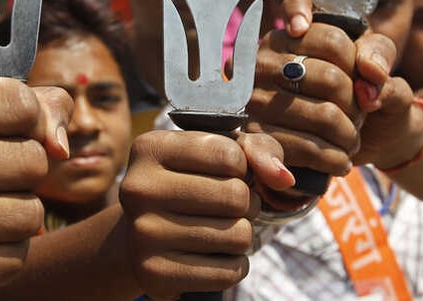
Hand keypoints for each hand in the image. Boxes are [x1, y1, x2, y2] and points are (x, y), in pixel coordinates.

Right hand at [0, 78, 71, 299]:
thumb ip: (39, 106)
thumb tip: (60, 148)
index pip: (22, 104)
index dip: (30, 119)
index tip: (7, 131)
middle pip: (32, 162)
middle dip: (26, 170)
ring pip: (30, 215)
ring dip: (20, 213)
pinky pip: (15, 257)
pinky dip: (6, 250)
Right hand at [119, 130, 291, 299]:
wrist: (142, 234)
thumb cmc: (190, 183)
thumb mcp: (216, 153)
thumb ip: (257, 150)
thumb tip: (284, 179)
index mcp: (149, 148)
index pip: (229, 154)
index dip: (242, 167)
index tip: (226, 173)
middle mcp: (137, 189)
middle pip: (235, 196)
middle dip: (247, 202)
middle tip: (230, 206)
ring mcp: (143, 234)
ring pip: (238, 235)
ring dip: (242, 233)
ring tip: (220, 228)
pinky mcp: (155, 274)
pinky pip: (229, 271)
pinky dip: (234, 264)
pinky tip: (212, 254)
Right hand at [248, 22, 394, 176]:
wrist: (335, 137)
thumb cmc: (348, 91)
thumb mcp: (368, 61)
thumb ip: (379, 54)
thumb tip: (373, 74)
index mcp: (285, 38)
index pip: (334, 42)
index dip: (359, 67)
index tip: (360, 82)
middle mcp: (262, 63)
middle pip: (333, 80)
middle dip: (356, 106)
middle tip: (356, 118)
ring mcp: (255, 100)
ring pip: (327, 116)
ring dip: (350, 136)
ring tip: (349, 140)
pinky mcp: (255, 138)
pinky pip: (305, 148)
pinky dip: (329, 159)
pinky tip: (340, 163)